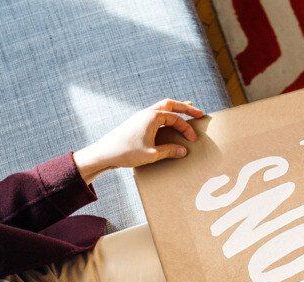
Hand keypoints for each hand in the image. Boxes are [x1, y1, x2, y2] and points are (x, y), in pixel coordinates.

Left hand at [73, 98, 203, 182]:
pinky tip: (169, 120)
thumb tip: (183, 151)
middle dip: (185, 108)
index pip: (175, 118)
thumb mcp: (152, 154)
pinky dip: (166, 115)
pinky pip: (156, 114)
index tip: (193, 139)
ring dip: (175, 108)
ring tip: (187, 108)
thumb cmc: (126, 153)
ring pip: (162, 107)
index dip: (187, 128)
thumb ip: (169, 151)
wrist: (104, 153)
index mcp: (152, 117)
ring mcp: (140, 117)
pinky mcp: (137, 123)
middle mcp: (146, 113)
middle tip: (198, 112)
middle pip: (170, 104)